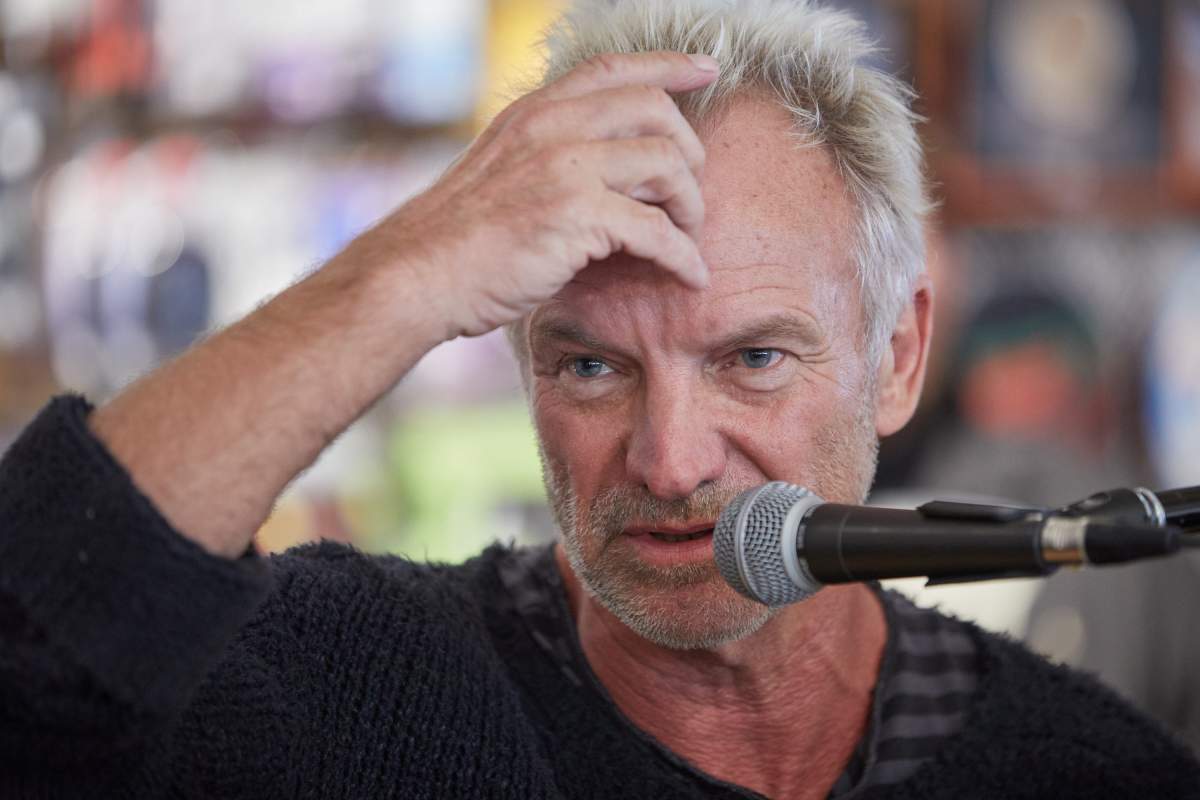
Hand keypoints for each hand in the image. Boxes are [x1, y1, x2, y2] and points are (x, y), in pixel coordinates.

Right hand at [346, 50, 719, 339]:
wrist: (417, 274)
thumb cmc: (457, 238)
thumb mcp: (499, 168)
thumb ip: (545, 152)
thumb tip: (600, 162)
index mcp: (534, 113)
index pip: (613, 69)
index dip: (667, 65)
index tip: (705, 69)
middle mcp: (552, 128)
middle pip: (655, 111)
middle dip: (689, 152)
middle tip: (689, 194)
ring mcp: (565, 168)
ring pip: (667, 165)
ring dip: (691, 205)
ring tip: (688, 236)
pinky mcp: (578, 217)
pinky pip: (658, 230)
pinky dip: (684, 256)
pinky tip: (691, 276)